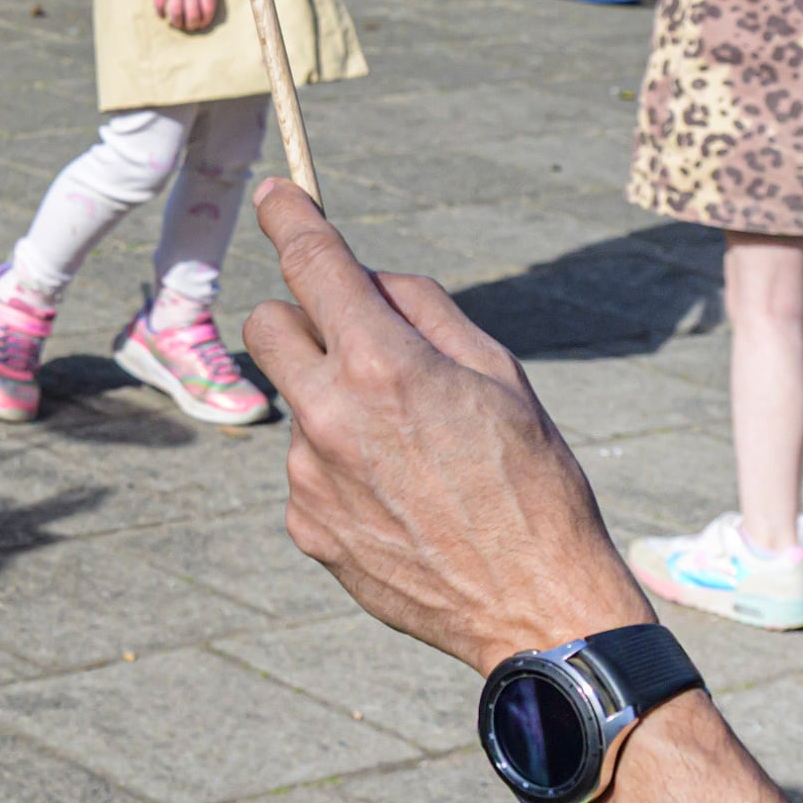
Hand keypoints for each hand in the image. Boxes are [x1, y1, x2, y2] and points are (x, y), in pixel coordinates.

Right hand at [154, 0, 217, 32]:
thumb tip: (205, 9)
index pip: (208, 9)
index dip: (205, 21)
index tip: (201, 25)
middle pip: (193, 14)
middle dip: (191, 25)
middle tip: (188, 27)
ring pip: (177, 13)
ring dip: (176, 23)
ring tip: (176, 25)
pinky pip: (159, 3)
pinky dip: (160, 12)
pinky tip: (162, 15)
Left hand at [239, 183, 651, 671]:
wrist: (535, 607)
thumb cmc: (533, 482)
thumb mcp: (499, 375)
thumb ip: (423, 311)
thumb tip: (367, 279)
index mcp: (382, 366)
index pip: (313, 264)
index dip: (289, 217)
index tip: (276, 195)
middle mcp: (329, 416)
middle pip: (267, 325)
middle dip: (302, 318)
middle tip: (356, 342)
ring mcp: (308, 476)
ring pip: (295, 404)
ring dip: (333, 407)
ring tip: (411, 456)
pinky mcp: (305, 526)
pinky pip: (307, 469)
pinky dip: (340, 470)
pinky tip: (399, 502)